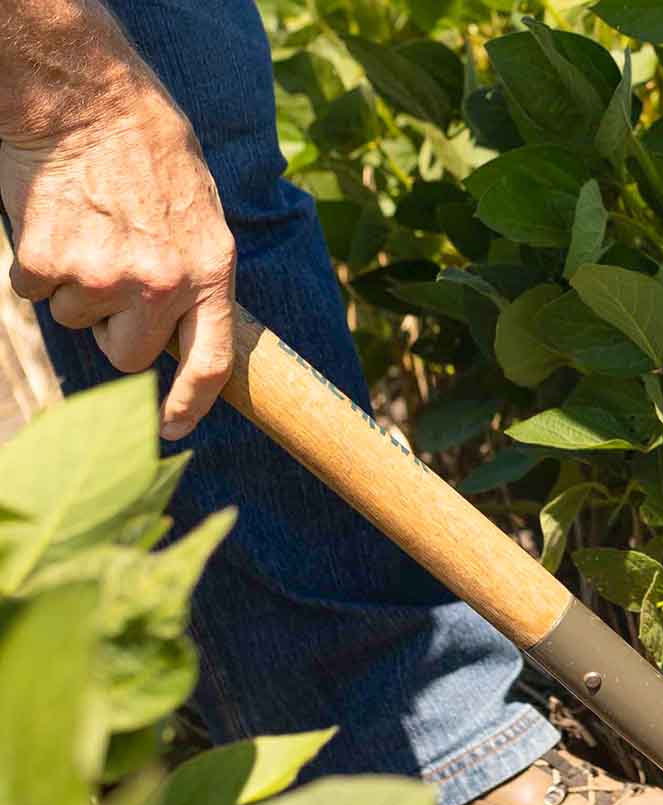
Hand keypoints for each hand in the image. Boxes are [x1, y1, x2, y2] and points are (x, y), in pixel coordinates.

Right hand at [0, 86, 235, 438]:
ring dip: (74, 286)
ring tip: (87, 228)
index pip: (210, 362)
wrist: (86, 99)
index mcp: (211, 272)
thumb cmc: (148, 152)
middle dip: (115, 329)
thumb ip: (195, 276)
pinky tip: (52, 218)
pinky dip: (34, 262)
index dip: (190, 404)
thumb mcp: (201, 216)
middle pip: (128, 356)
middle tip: (110, 276)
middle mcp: (162, 283)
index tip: (171, 429)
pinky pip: (33, 290)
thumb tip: (179, 328)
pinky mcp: (48, 260)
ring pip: (76, 320)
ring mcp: (104, 275)